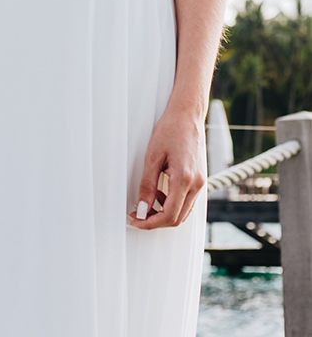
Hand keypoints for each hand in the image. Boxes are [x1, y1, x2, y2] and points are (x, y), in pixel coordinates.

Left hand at [130, 108, 205, 228]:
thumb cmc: (170, 130)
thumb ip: (148, 185)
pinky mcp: (201, 179)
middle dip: (156, 221)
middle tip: (138, 214)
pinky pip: (188, 201)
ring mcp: (201, 183)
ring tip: (148, 202)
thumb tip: (142, 207)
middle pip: (178, 218)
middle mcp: (197, 184)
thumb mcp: (153, 156)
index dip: (151, 223)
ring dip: (165, 213)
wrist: (187, 115)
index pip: (169, 215)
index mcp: (184, 179)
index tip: (136, 220)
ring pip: (184, 212)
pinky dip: (174, 203)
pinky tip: (161, 193)